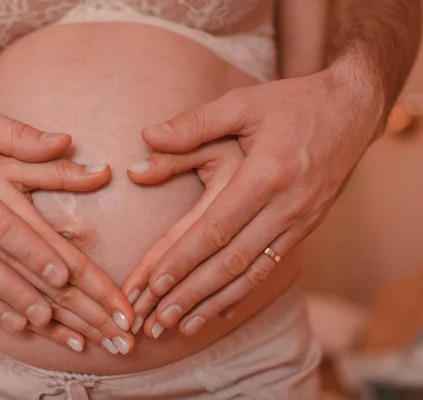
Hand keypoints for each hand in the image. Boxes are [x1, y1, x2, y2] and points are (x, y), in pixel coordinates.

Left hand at [122, 68, 383, 336]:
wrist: (352, 111)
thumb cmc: (292, 104)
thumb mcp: (243, 103)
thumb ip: (194, 123)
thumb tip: (146, 137)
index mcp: (267, 174)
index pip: (216, 228)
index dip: (182, 259)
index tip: (152, 285)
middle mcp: (286, 206)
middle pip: (230, 261)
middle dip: (190, 293)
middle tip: (156, 319)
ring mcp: (300, 221)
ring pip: (251, 274)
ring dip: (213, 303)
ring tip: (181, 327)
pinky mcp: (305, 228)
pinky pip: (270, 268)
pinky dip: (242, 293)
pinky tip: (219, 310)